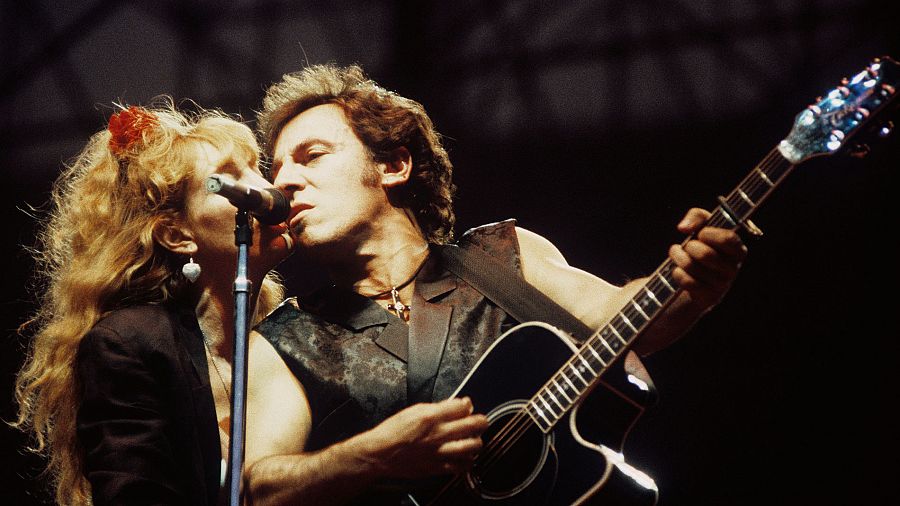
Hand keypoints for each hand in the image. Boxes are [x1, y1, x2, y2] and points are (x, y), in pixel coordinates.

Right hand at [358, 397, 488, 478]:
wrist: (380, 454)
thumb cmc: (393, 431)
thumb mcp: (413, 410)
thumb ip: (437, 407)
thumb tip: (456, 405)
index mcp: (430, 417)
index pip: (462, 407)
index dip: (468, 405)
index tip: (467, 407)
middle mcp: (437, 434)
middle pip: (472, 425)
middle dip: (481, 421)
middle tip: (481, 421)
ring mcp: (438, 452)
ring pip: (471, 447)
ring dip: (477, 442)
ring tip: (475, 440)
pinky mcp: (436, 467)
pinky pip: (460, 467)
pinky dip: (467, 462)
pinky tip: (466, 457)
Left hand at [668, 207, 746, 310]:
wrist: (699, 274)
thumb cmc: (704, 244)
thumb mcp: (704, 225)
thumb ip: (696, 216)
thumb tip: (684, 227)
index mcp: (737, 249)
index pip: (728, 239)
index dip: (709, 234)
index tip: (700, 233)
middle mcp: (733, 268)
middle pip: (706, 254)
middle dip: (689, 247)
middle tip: (687, 245)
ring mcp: (721, 284)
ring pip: (692, 267)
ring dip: (678, 257)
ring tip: (676, 252)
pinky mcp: (708, 296)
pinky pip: (687, 281)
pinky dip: (677, 272)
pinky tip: (677, 268)